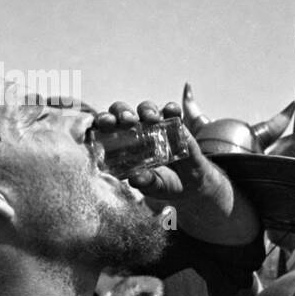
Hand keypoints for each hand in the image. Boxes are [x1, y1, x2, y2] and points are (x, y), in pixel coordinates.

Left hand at [92, 97, 261, 245]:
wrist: (192, 184)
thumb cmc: (165, 184)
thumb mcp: (155, 186)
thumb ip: (145, 182)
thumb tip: (135, 178)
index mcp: (121, 145)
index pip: (106, 128)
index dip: (102, 122)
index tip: (104, 123)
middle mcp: (136, 131)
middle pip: (123, 113)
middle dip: (121, 112)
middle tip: (127, 120)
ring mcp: (156, 125)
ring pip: (146, 109)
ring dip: (146, 109)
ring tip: (151, 118)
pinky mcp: (175, 123)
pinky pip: (172, 111)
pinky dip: (171, 109)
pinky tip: (171, 110)